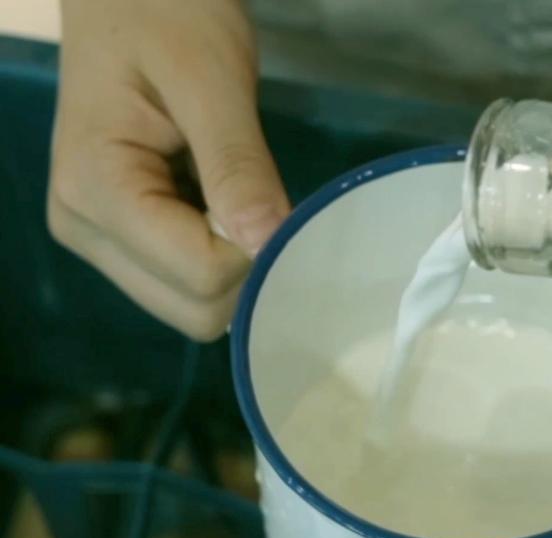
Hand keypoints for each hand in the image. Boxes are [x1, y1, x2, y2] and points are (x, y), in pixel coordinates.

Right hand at [48, 0, 289, 340]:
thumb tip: (268, 243)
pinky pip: (185, 281)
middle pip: (194, 309)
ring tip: (241, 197)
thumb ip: (237, 163)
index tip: (282, 206)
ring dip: (236, 265)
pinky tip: (226, 206)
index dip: (257, 252)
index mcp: (95, 190)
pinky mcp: (120, 236)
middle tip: (266, 203)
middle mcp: (84, 228)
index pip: (201, 275)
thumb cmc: (167, 16)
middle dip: (247, 270)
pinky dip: (221, 257)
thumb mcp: (212, 80)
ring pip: (192, 306)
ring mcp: (98, 237)